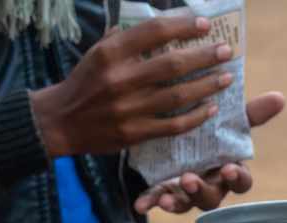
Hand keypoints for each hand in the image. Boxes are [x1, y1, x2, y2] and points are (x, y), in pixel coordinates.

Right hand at [30, 16, 233, 157]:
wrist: (60, 122)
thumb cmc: (83, 83)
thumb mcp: (96, 53)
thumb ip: (123, 38)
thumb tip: (157, 24)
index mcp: (110, 53)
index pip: (154, 32)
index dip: (183, 26)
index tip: (205, 25)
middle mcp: (120, 79)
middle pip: (173, 64)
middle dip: (204, 56)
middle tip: (226, 52)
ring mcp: (129, 109)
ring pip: (177, 96)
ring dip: (206, 86)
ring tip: (226, 78)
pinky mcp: (134, 133)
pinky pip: (172, 126)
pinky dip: (195, 117)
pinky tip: (210, 109)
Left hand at [133, 92, 285, 214]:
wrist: (179, 132)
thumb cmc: (211, 129)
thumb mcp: (228, 119)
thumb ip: (251, 114)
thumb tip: (280, 96)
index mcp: (229, 169)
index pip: (241, 181)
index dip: (236, 178)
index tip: (229, 169)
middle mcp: (210, 185)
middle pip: (212, 198)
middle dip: (201, 191)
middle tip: (190, 179)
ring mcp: (186, 191)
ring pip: (185, 204)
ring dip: (177, 202)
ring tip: (166, 198)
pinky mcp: (164, 190)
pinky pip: (157, 200)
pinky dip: (150, 202)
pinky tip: (140, 205)